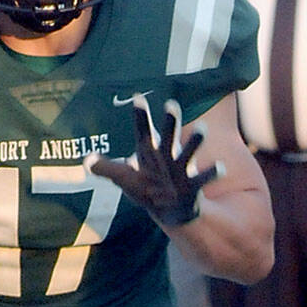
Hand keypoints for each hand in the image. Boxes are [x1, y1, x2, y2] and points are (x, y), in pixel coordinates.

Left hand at [89, 96, 222, 228]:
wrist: (168, 209)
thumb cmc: (147, 189)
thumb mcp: (125, 178)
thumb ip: (106, 168)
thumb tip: (86, 160)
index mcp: (150, 152)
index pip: (143, 131)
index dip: (139, 116)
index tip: (137, 98)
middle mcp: (167, 156)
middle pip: (169, 135)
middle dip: (170, 122)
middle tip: (171, 105)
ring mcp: (182, 169)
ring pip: (189, 152)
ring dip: (196, 141)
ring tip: (203, 130)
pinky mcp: (193, 185)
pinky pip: (204, 179)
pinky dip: (212, 173)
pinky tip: (220, 168)